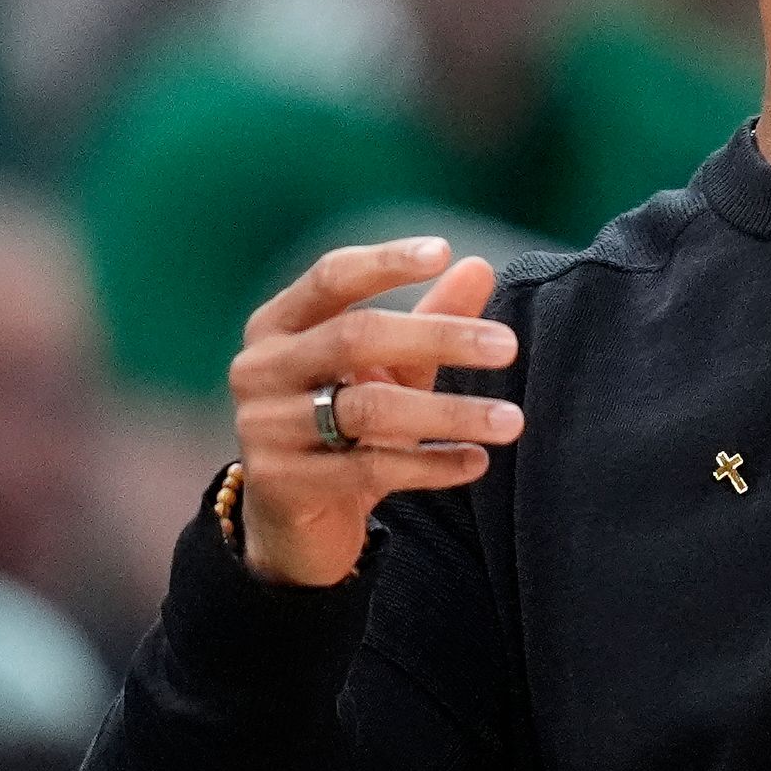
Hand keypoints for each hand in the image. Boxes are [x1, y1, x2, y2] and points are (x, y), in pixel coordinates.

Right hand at [227, 238, 522, 585]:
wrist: (294, 519)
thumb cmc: (345, 424)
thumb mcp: (389, 369)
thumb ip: (430, 319)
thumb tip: (478, 266)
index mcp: (278, 325)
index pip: (332, 277)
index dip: (385, 262)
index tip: (444, 251)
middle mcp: (259, 368)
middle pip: (355, 336)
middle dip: (438, 337)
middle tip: (507, 345)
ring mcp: (264, 426)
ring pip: (368, 408)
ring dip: (449, 412)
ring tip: (510, 419)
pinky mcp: (283, 482)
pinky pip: (369, 467)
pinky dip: (431, 464)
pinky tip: (476, 461)